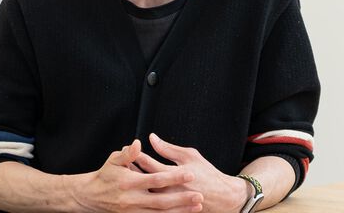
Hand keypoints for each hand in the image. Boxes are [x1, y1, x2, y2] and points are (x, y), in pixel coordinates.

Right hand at [67, 138, 203, 211]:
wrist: (92, 196)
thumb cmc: (106, 175)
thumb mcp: (113, 160)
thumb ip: (127, 153)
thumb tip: (138, 143)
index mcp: (130, 182)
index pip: (156, 180)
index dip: (174, 177)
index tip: (190, 173)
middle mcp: (133, 199)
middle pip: (162, 201)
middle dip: (182, 199)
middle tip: (200, 196)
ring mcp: (134, 212)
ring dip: (180, 211)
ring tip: (197, 207)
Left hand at [133, 134, 247, 212]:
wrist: (221, 197)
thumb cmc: (206, 172)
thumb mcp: (189, 156)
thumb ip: (168, 149)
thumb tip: (152, 138)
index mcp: (173, 175)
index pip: (148, 164)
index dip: (136, 155)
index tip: (127, 147)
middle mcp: (169, 190)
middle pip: (143, 180)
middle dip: (131, 170)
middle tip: (121, 162)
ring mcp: (169, 202)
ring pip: (144, 192)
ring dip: (135, 183)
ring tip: (125, 175)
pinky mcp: (170, 209)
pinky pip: (151, 203)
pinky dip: (143, 195)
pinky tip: (138, 188)